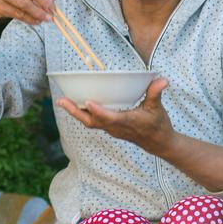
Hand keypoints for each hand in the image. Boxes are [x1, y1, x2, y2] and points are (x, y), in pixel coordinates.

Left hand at [55, 77, 176, 154]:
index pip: (110, 118)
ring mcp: (109, 129)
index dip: (99, 111)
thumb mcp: (158, 108)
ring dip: (74, 112)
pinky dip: (80, 113)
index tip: (88, 102)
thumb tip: (162, 80)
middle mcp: (115, 127)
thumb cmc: (158, 125)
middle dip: (75, 112)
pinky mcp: (108, 128)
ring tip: (60, 101)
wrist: (158, 143)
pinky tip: (72, 104)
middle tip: (60, 101)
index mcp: (127, 122)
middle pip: (91, 121)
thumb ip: (156, 93)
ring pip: (88, 122)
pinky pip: (91, 122)